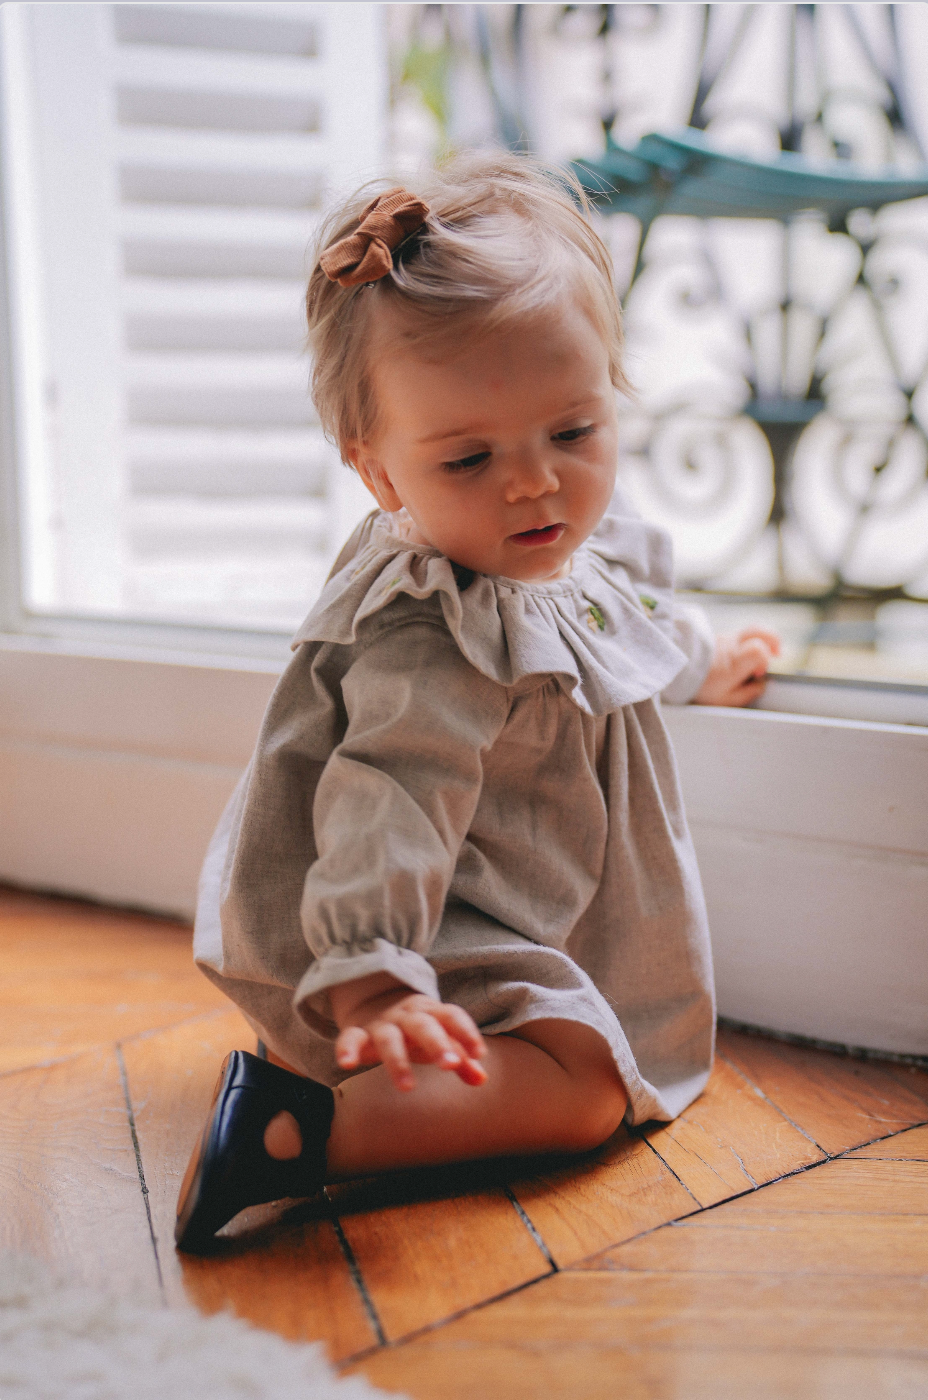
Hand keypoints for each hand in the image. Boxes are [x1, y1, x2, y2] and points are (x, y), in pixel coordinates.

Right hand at [331, 973, 486, 1092]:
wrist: (373, 1001)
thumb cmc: (416, 1029)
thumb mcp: (439, 1038)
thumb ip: (461, 1058)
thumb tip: (482, 1080)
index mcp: (431, 1012)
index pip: (451, 1016)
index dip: (466, 1032)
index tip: (480, 1053)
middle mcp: (407, 1015)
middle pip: (423, 1025)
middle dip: (437, 1043)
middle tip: (450, 1064)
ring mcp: (382, 1024)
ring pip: (389, 1038)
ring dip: (398, 1061)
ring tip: (408, 1087)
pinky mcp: (357, 1032)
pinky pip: (351, 1038)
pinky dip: (347, 1049)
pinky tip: (346, 1064)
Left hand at [694, 628, 780, 707]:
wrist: (675, 669)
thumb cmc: (700, 686)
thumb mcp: (724, 699)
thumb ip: (746, 694)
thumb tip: (760, 687)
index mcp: (734, 661)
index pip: (758, 649)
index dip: (766, 660)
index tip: (759, 673)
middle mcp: (731, 645)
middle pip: (758, 630)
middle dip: (773, 640)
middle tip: (777, 653)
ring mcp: (725, 638)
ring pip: (749, 631)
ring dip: (760, 642)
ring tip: (761, 656)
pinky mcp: (718, 637)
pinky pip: (738, 636)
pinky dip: (746, 644)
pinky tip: (742, 657)